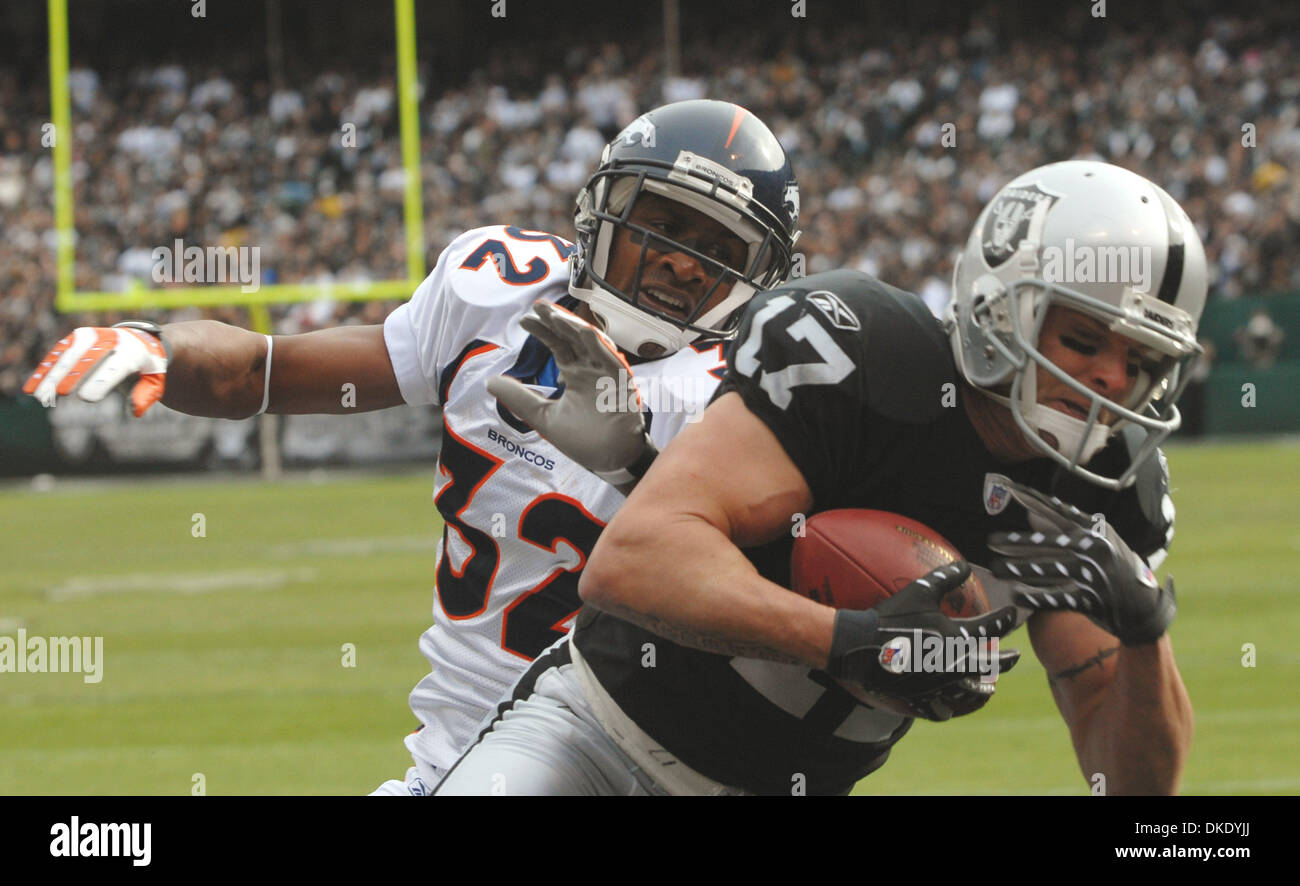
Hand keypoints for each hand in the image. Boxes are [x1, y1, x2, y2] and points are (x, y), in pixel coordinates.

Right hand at [23, 322, 168, 416]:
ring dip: (52, 374)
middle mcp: (109, 340)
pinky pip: (58, 354)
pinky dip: (45, 370)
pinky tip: (32, 387)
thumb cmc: (147, 366)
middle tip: (58, 395)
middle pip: (87, 358)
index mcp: (132, 351)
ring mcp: (90, 337)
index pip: (116, 367)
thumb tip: (135, 411)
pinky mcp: (76, 338)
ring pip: (67, 355)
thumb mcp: (155, 379)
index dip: (101, 381)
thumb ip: (147, 394)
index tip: (88, 398)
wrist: (140, 338)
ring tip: (39, 396)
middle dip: (71, 375)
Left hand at [487, 301, 656, 484]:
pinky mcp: (622, 383)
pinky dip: (599, 345)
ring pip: (591, 342)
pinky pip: (612, 359)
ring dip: (574, 327)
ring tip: (555, 316)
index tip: (524, 321)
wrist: (609, 461)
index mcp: (575, 373)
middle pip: (572, 337)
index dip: (543, 331)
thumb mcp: (543, 417)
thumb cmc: (583, 440)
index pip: (557, 345)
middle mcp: (590, 368)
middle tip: (537, 306)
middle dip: (556, 320)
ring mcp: (607, 373)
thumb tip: (489, 382)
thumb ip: (520, 398)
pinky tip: (584, 332)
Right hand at [827, 561, 1019, 720]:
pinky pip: (942, 710)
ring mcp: (938, 685)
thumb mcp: (919, 592)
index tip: (1013, 615)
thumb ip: (945, 578)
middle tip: (1016, 656)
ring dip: (984, 686)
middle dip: (1007, 659)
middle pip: (990, 665)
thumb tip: (966, 565)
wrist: (859, 646)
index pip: (991, 628)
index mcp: (956, 637)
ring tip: (990, 684)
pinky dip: (949, 708)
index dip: (1005, 620)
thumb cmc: (890, 617)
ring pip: (972, 692)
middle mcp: (953, 664)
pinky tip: (952, 706)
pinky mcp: (920, 699)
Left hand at [986, 476, 1175, 645]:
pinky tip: (1017, 597)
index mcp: (1095, 529)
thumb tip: (1030, 516)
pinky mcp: (1094, 599)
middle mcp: (1095, 547)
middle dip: (1017, 542)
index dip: (1032, 499)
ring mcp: (1095, 573)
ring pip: (1050, 569)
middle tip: (990, 541)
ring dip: (1019, 569)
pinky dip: (1037, 598)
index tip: (1008, 488)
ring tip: (996, 569)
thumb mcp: (1096, 540)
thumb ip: (1065, 529)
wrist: (1144, 605)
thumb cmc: (1113, 567)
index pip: (1058, 510)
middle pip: (1049, 542)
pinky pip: (1059, 597)